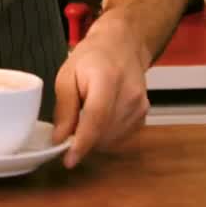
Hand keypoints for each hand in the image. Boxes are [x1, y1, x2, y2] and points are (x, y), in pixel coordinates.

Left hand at [52, 20, 150, 168]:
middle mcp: (129, 94)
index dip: (82, 143)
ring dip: (95, 139)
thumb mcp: (67, 74)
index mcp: (107, 79)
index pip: (96, 118)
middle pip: (104, 133)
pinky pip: (122, 137)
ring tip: (85, 118)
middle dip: (83, 140)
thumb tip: (60, 139)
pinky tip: (100, 120)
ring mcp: (140, 105)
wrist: (123, 45)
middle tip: (68, 131)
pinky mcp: (144, 114)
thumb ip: (64, 108)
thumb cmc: (92, 57)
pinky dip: (107, 136)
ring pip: (112, 139)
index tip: (68, 160)